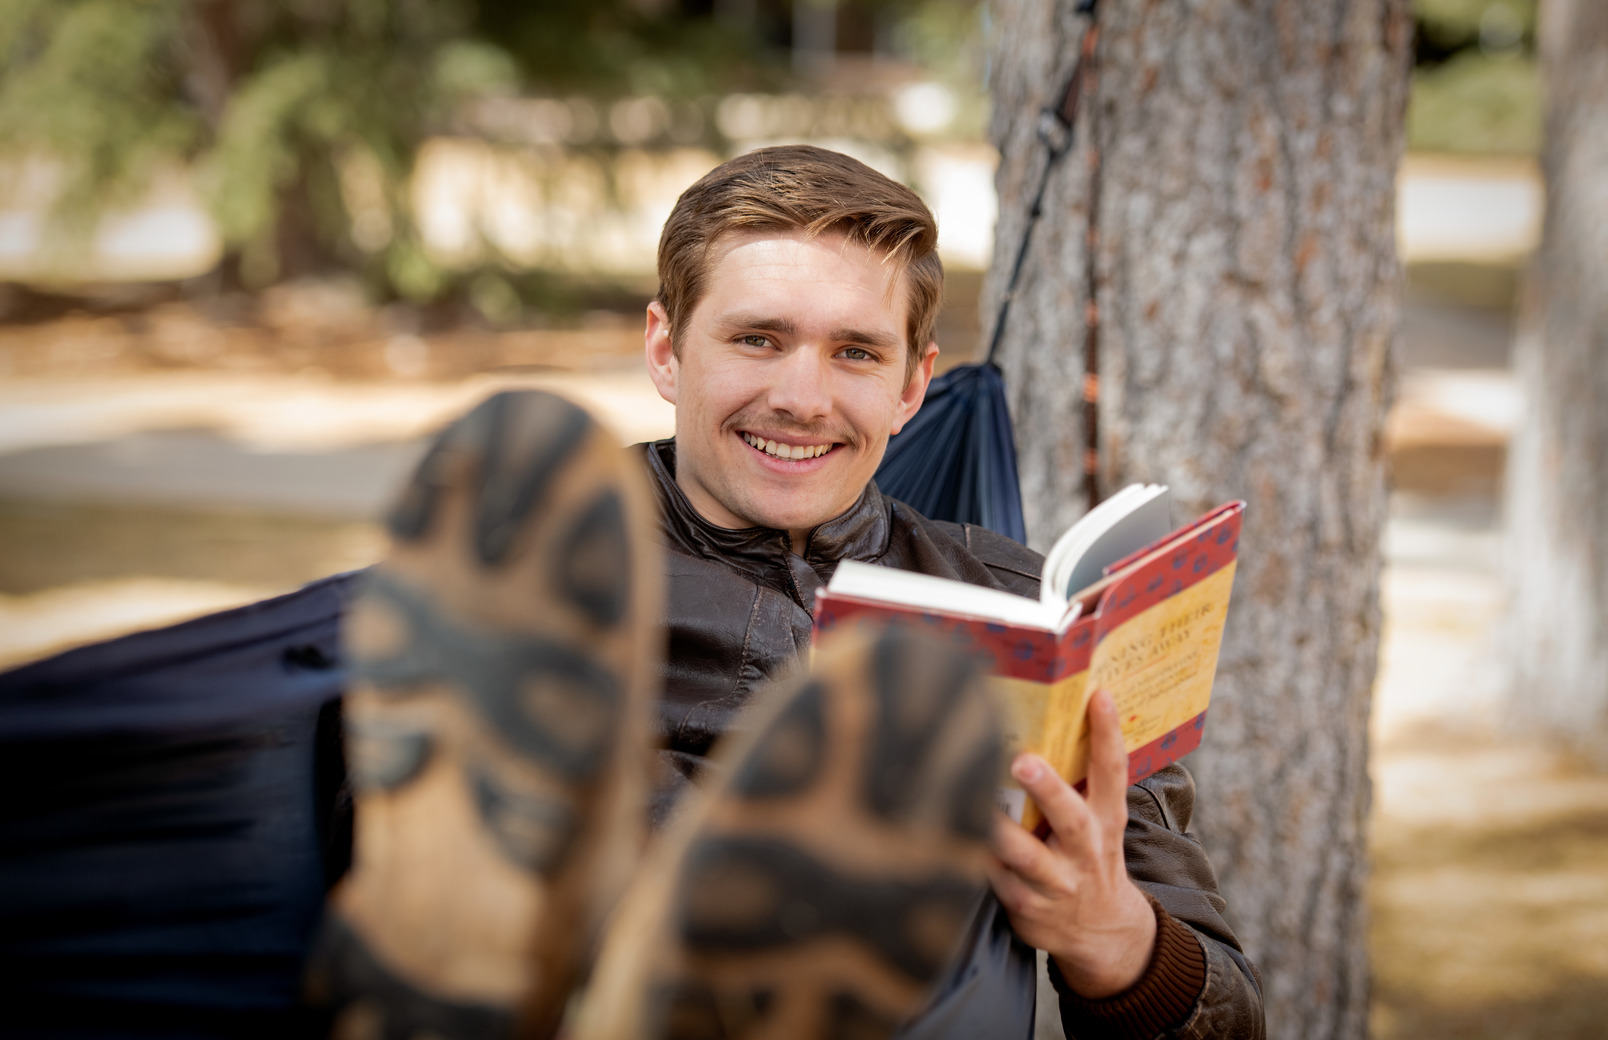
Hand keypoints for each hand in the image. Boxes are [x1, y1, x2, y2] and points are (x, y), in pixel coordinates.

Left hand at [986, 689, 1156, 998]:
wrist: (1103, 931)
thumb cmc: (1089, 857)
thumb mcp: (1100, 823)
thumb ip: (1082, 782)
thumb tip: (1047, 716)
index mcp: (1107, 820)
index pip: (1113, 771)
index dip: (1107, 734)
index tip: (1097, 696)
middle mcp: (1086, 851)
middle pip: (1070, 817)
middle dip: (1048, 790)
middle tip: (1023, 761)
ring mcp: (1058, 883)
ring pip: (1026, 857)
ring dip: (999, 832)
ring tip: (974, 807)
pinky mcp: (1029, 908)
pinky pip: (997, 883)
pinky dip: (975, 861)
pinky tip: (949, 841)